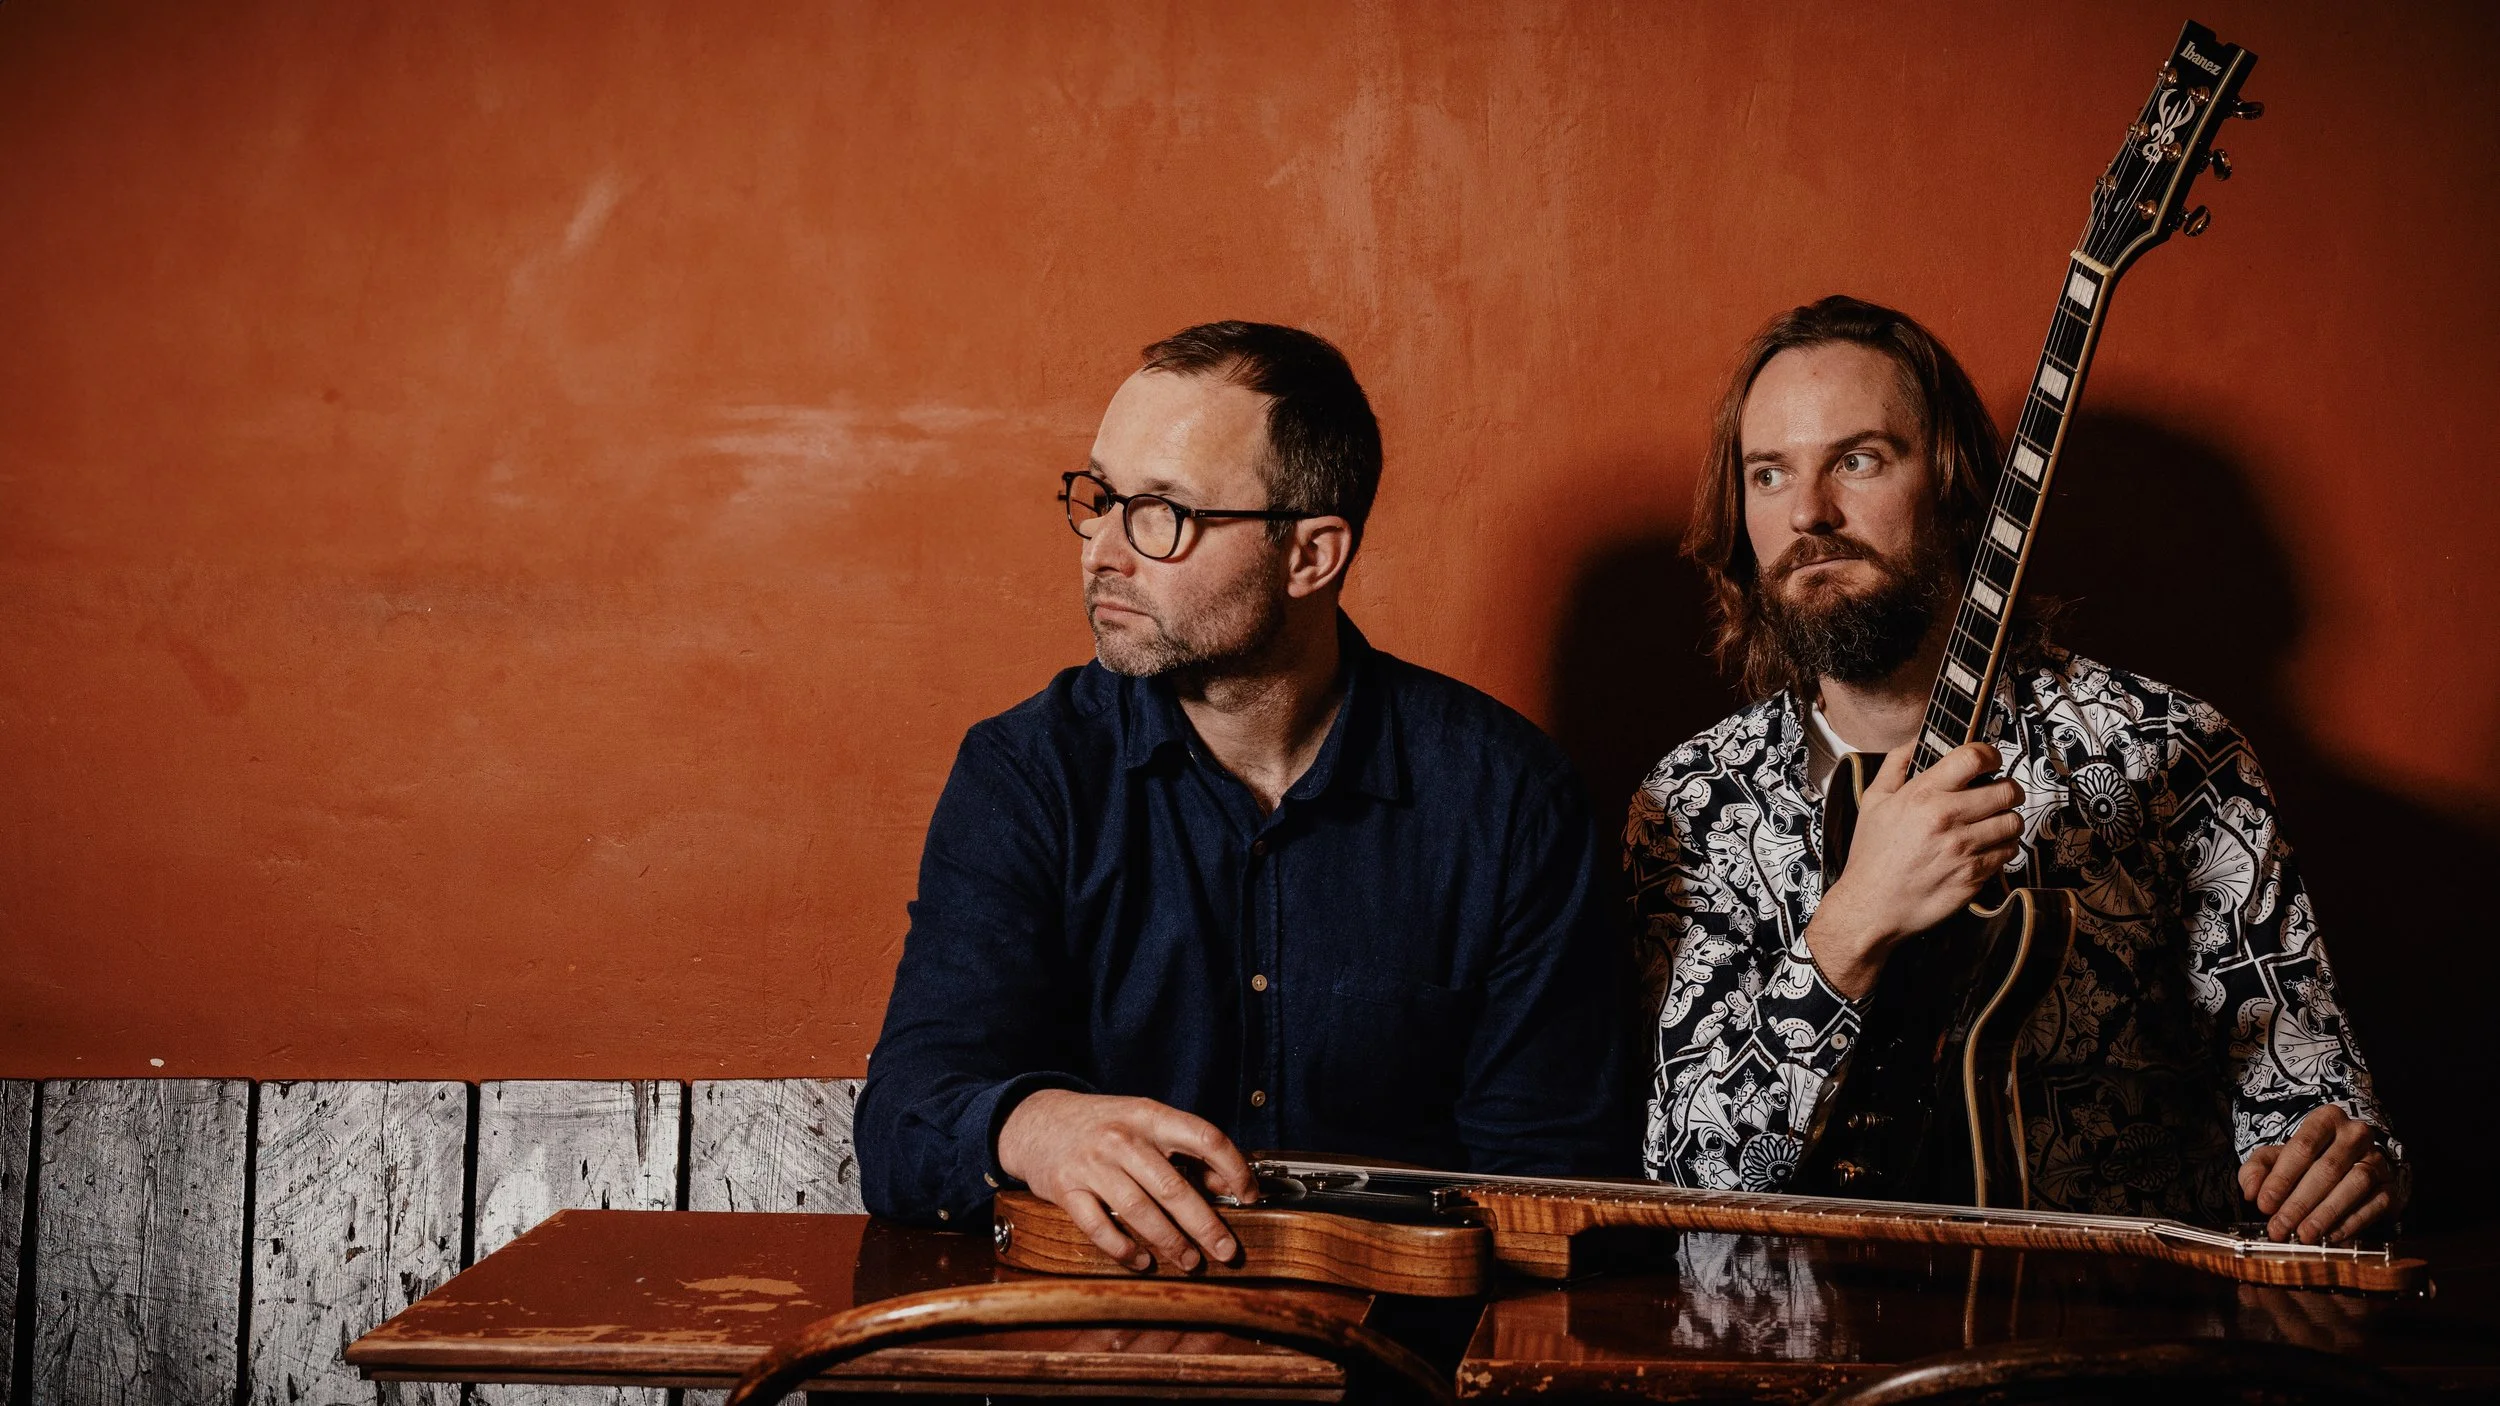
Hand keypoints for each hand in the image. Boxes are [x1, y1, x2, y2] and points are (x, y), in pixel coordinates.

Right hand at [995, 1089, 1253, 1272]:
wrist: (1037, 1121)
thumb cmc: (1102, 1125)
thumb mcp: (1145, 1123)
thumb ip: (1184, 1151)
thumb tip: (1225, 1185)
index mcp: (1150, 1116)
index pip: (1204, 1138)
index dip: (1233, 1168)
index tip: (1249, 1195)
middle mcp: (1122, 1138)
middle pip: (1174, 1187)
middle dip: (1205, 1225)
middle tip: (1227, 1252)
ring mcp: (1092, 1164)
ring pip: (1140, 1211)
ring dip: (1170, 1242)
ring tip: (1190, 1261)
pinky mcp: (1066, 1189)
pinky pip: (1099, 1227)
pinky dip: (1124, 1249)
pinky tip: (1142, 1261)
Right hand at [1807, 741, 2024, 997]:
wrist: (1871, 907)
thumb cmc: (1872, 856)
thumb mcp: (1872, 802)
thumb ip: (1895, 765)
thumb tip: (1915, 740)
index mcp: (1922, 795)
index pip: (1974, 757)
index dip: (1991, 754)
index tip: (1991, 760)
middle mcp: (1946, 818)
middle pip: (2007, 790)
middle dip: (2007, 791)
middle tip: (1999, 796)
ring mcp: (1963, 849)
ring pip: (2013, 823)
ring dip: (2007, 822)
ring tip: (1992, 825)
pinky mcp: (1974, 876)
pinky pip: (2007, 854)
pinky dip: (2001, 850)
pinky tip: (1983, 850)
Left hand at [2239, 1105, 2400, 1244]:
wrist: (2349, 1164)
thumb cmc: (2306, 1160)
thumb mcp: (2276, 1157)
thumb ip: (2257, 1169)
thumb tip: (2251, 1192)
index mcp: (2326, 1119)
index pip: (2303, 1147)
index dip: (2281, 1178)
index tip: (2264, 1204)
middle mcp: (2356, 1135)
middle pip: (2328, 1169)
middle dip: (2300, 1202)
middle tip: (2280, 1226)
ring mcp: (2377, 1160)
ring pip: (2355, 1184)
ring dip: (2326, 1213)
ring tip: (2304, 1234)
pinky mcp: (2390, 1186)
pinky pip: (2375, 1204)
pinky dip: (2352, 1222)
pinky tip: (2330, 1235)